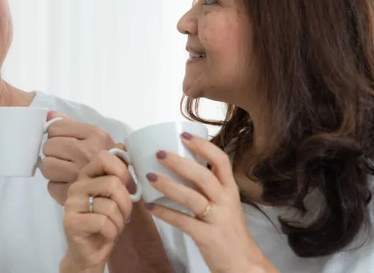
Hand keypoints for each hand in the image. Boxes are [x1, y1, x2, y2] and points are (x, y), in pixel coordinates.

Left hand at [40, 112, 115, 204]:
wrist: (122, 189)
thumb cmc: (107, 160)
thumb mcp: (96, 137)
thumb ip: (71, 124)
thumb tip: (49, 114)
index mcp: (94, 134)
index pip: (55, 128)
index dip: (56, 135)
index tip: (64, 142)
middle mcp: (87, 152)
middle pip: (48, 146)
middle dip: (53, 152)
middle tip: (64, 158)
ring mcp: (79, 174)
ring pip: (46, 166)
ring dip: (52, 169)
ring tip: (64, 171)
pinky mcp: (72, 193)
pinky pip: (50, 185)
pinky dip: (56, 186)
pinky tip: (67, 184)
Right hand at [61, 149, 133, 270]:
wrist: (90, 253)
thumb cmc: (106, 223)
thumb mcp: (116, 196)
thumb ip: (119, 174)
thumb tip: (124, 147)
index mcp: (87, 175)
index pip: (104, 157)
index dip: (122, 170)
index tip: (126, 186)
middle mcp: (77, 186)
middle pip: (113, 183)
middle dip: (126, 203)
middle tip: (123, 214)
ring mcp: (72, 203)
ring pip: (110, 205)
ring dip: (119, 221)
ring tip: (114, 226)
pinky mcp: (71, 222)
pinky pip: (103, 222)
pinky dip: (112, 232)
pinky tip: (106, 235)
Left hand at [143, 132, 277, 272]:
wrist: (244, 265)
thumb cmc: (229, 231)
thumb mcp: (225, 204)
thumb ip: (209, 188)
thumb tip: (179, 166)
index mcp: (230, 190)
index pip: (221, 161)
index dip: (203, 146)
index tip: (183, 135)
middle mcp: (226, 202)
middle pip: (203, 176)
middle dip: (179, 163)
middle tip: (159, 153)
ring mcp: (218, 220)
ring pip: (192, 197)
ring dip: (168, 185)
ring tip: (149, 176)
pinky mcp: (208, 237)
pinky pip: (183, 222)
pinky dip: (164, 213)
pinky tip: (149, 207)